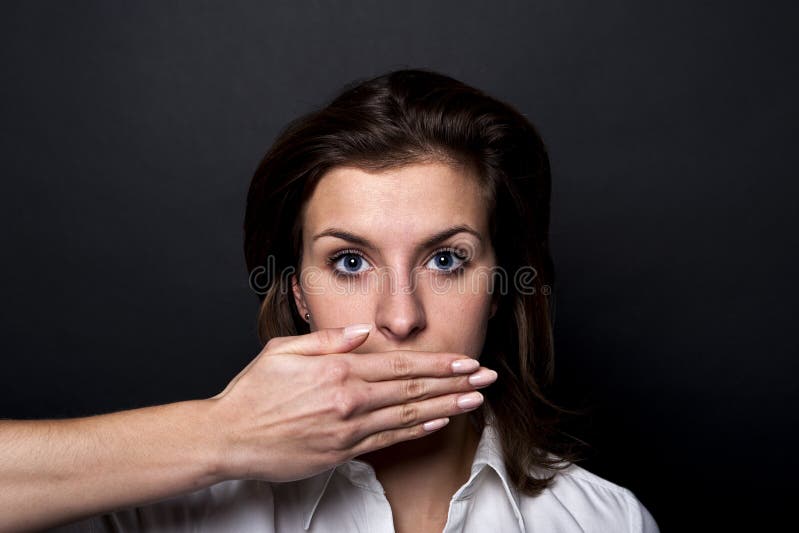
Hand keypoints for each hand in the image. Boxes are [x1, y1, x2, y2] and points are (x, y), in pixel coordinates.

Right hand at [206, 324, 496, 481]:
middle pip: (413, 389)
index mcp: (338, 371)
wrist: (228, 437)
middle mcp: (349, 401)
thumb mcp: (283, 350)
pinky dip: (416, 431)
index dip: (439, 362)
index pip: (401, 364)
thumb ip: (327, 340)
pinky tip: (439, 423)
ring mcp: (348, 430)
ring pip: (408, 415)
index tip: (466, 360)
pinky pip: (388, 441)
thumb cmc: (252, 392)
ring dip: (446, 407)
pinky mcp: (342, 453)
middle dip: (455, 383)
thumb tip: (361, 332)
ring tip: (475, 401)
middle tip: (487, 379)